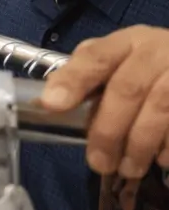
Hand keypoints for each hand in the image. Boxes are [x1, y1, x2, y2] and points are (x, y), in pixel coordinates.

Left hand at [42, 26, 168, 179]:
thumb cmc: (152, 67)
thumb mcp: (122, 59)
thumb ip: (89, 74)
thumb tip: (53, 99)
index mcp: (128, 41)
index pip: (95, 56)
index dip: (73, 80)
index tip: (51, 104)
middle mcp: (157, 52)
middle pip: (127, 89)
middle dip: (108, 129)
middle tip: (98, 162)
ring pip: (160, 110)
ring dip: (139, 145)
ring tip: (128, 168)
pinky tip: (160, 160)